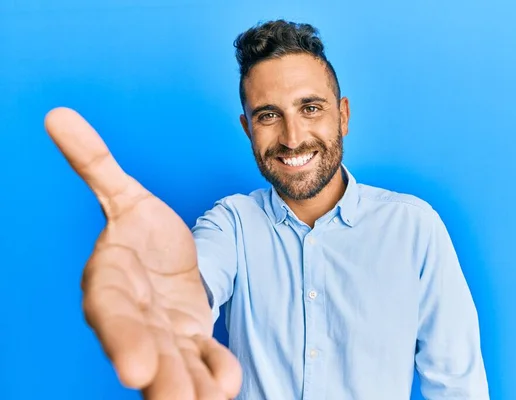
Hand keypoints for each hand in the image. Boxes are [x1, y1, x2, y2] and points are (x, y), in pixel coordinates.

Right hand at [45, 107, 241, 398]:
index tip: (134, 370)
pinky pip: (205, 359)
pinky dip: (216, 371)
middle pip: (144, 351)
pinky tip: (228, 382)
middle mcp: (133, 318)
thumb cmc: (138, 231)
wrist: (161, 260)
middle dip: (159, 377)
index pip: (110, 315)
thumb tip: (57, 114)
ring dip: (191, 386)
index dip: (122, 339)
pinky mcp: (193, 340)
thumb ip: (94, 162)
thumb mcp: (122, 194)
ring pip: (176, 365)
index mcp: (109, 286)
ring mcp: (165, 335)